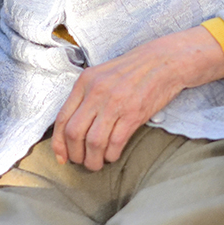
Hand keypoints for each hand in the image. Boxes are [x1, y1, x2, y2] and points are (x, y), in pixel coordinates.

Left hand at [51, 26, 223, 170]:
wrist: (164, 61)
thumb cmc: (133, 70)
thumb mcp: (102, 76)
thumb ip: (86, 97)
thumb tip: (72, 128)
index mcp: (84, 82)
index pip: (62, 118)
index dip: (59, 143)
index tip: (61, 157)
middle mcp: (96, 92)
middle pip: (74, 133)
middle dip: (75, 154)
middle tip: (81, 161)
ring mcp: (115, 103)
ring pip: (94, 142)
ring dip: (93, 159)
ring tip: (96, 164)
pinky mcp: (134, 113)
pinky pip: (116, 142)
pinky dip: (111, 154)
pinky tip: (112, 156)